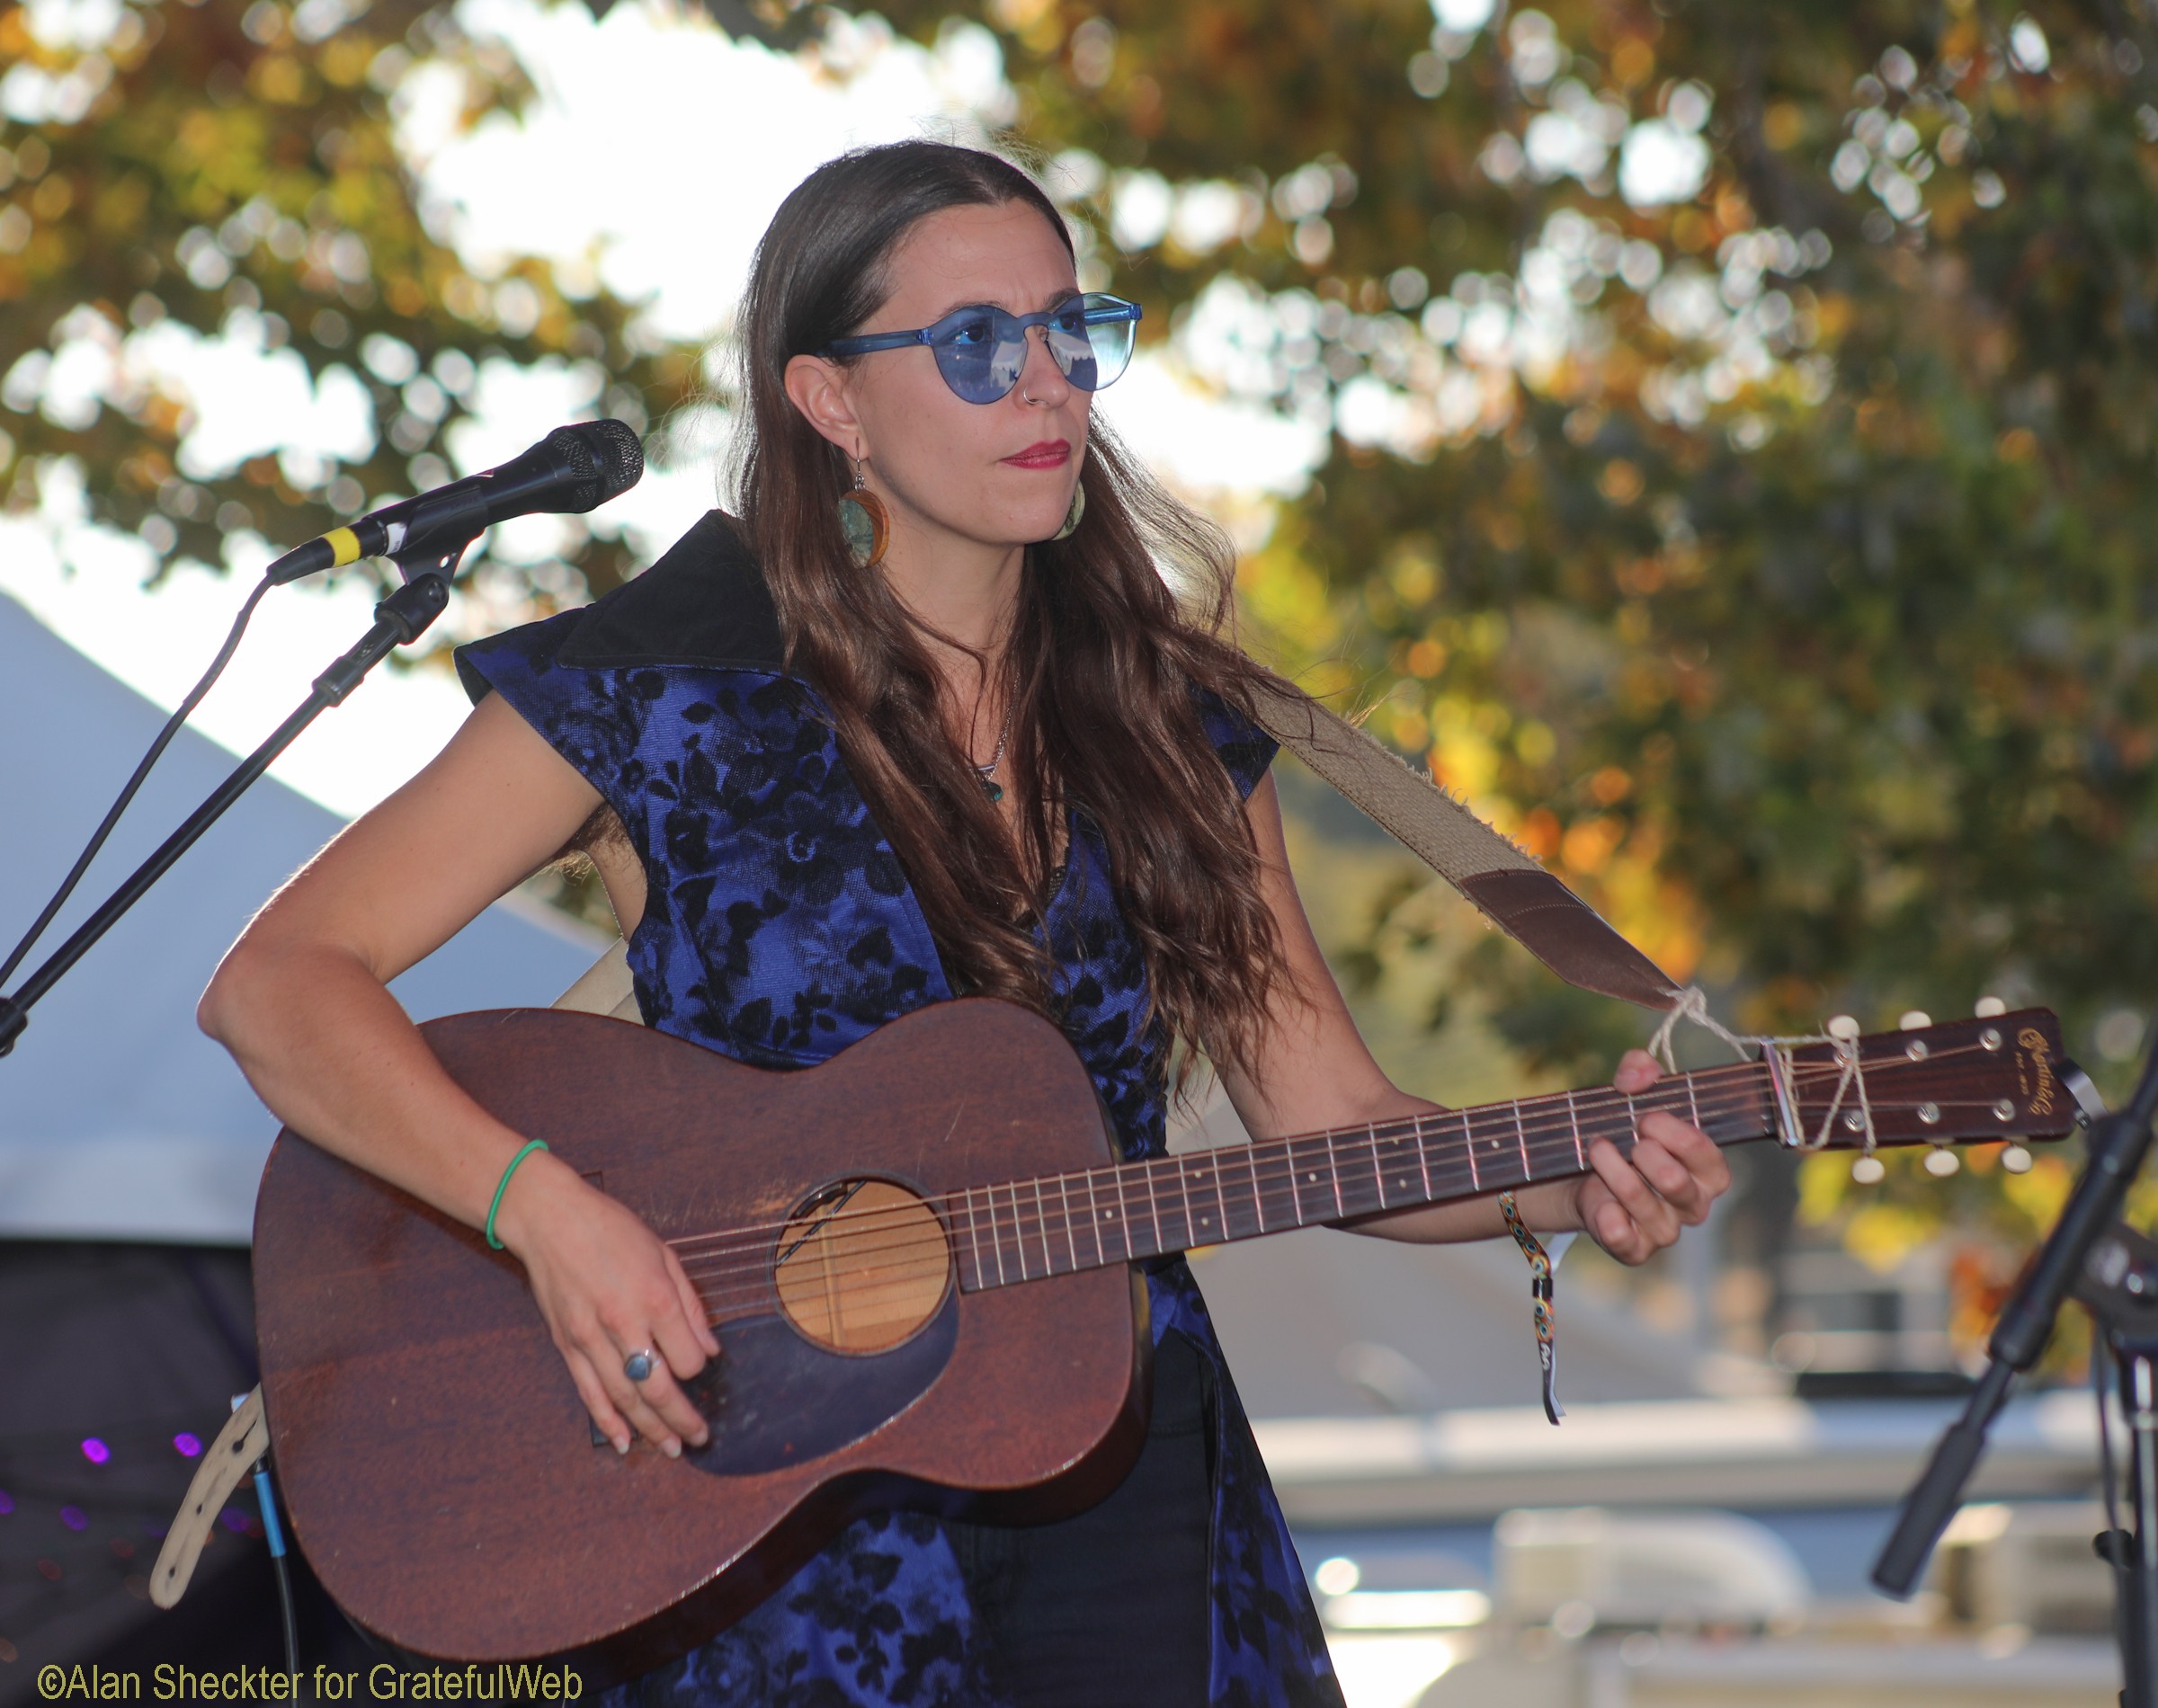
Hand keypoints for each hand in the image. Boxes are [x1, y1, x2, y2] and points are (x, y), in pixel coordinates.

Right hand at [493, 1154, 720, 1456]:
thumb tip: (710, 1349)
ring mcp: (591, 1338)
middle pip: (658, 1388)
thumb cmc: (612, 1229)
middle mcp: (624, 1323)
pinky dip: (606, 1420)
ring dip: (649, 1428)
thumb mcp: (664, 1255)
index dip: (697, 1367)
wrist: (551, 1219)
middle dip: (682, 1418)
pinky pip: (589, 1392)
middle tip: (699, 1438)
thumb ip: (690, 1306)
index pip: (687, 1358)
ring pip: (625, 1397)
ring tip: (670, 1448)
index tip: (698, 1363)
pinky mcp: (566, 1345)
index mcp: (655, 1298)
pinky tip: (621, 1441)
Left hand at [1571, 1048, 1731, 1264]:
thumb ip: (1640, 1071)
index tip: (1646, 1117)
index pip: (1707, 1156)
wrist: (1580, 1174)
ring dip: (1614, 1172)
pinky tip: (1601, 1203)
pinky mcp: (1635, 1249)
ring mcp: (1665, 1230)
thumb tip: (1638, 1073)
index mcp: (1706, 1170)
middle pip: (1677, 1183)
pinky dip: (1610, 1219)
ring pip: (1644, 1204)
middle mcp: (1693, 1203)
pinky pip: (1626, 1240)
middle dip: (1646, 1155)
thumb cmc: (1622, 1133)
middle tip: (1627, 1141)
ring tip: (1597, 1149)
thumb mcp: (1631, 1095)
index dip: (1676, 1135)